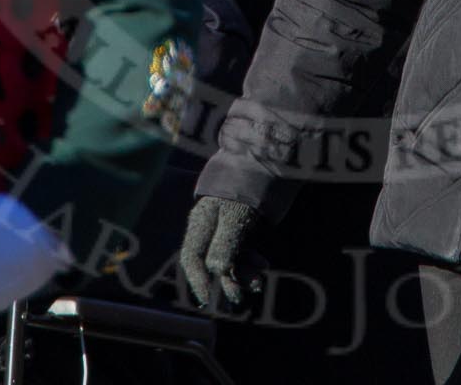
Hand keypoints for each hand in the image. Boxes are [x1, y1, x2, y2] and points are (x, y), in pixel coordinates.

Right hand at [179, 196, 261, 310]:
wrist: (268, 161)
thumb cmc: (247, 185)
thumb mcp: (235, 214)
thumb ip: (226, 243)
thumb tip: (218, 271)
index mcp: (201, 221)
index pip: (192, 257)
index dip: (197, 279)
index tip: (207, 299)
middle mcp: (210, 227)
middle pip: (211, 262)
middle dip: (225, 281)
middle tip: (238, 300)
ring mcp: (226, 227)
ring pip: (229, 259)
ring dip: (242, 274)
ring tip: (258, 283)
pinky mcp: (243, 226)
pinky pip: (242, 251)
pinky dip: (250, 262)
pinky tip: (262, 266)